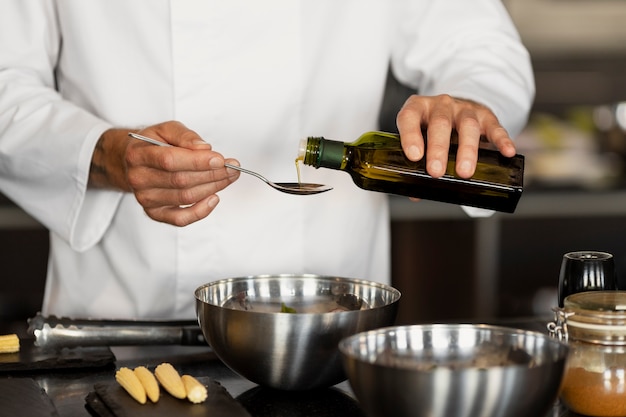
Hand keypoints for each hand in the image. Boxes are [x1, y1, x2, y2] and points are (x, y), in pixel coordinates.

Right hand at [90, 121, 239, 225]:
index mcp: (138, 155)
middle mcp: (139, 179)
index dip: (198, 161)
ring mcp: (145, 199)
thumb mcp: (166, 129)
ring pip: (185, 197)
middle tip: (232, 168)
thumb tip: (204, 148)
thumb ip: (185, 136)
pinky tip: (214, 199)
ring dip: (212, 188)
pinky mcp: (154, 213)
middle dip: (212, 174)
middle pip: (181, 180)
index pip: (170, 160)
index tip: (220, 159)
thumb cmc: (152, 144)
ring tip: (229, 177)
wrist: (130, 161)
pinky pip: (179, 219)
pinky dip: (200, 212)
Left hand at [396, 94, 515, 178]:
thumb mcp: (422, 140)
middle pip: (440, 124)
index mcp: (418, 109)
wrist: (457, 111)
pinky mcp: (486, 116)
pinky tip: (506, 152)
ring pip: (467, 126)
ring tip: (464, 172)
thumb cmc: (433, 130)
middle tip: (436, 172)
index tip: (414, 156)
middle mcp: (441, 106)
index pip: (410, 117)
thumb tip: (416, 195)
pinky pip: (495, 128)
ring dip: (466, 149)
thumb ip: (417, 164)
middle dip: (438, 149)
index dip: (410, 136)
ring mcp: (464, 109)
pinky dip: (501, 140)